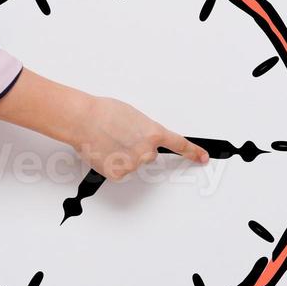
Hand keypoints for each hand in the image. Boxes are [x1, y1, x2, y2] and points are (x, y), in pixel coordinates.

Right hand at [68, 94, 209, 181]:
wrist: (84, 120)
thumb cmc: (104, 112)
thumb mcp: (133, 116)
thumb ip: (143, 130)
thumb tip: (141, 138)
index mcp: (153, 133)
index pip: (179, 145)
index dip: (193, 152)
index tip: (202, 158)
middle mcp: (146, 152)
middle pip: (148, 155)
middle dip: (137, 148)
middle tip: (121, 136)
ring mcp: (133, 165)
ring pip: (132, 163)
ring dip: (123, 155)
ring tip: (108, 141)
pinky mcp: (118, 173)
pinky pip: (118, 170)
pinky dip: (112, 163)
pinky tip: (104, 151)